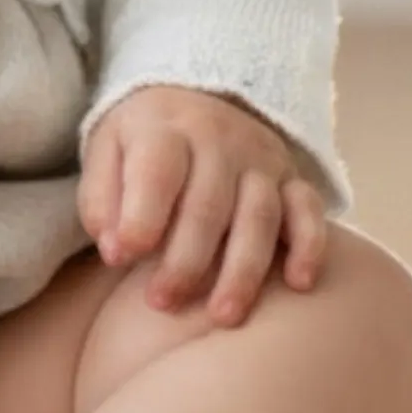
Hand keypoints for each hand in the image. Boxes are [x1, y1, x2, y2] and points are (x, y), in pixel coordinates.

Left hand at [77, 84, 328, 328]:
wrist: (194, 95)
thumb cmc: (140, 142)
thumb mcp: (105, 152)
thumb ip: (101, 200)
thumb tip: (114, 250)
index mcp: (165, 130)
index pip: (158, 174)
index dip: (140, 219)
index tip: (119, 259)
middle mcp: (218, 140)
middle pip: (208, 206)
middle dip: (185, 262)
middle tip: (161, 303)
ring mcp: (260, 158)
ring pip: (259, 216)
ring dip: (242, 271)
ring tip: (222, 317)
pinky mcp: (291, 176)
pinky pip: (308, 209)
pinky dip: (309, 246)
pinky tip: (299, 284)